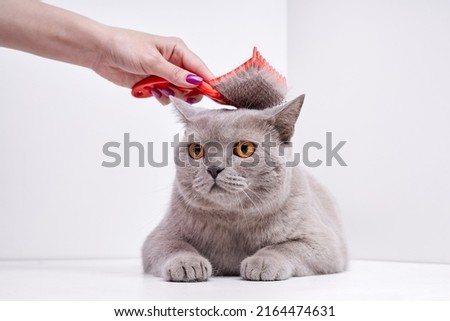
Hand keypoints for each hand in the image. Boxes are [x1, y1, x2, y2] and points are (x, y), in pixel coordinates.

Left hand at [93, 27, 214, 104]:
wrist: (101, 52)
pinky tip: (150, 91)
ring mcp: (164, 74)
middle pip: (193, 84)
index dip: (208, 82)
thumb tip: (195, 82)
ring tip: (158, 89)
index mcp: (178, 50)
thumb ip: (174, 74)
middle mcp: (174, 62)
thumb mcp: (152, 60)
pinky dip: (161, 97)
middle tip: (179, 95)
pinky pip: (166, 96)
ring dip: (172, 94)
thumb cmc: (126, 47)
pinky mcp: (154, 84)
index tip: (215, 95)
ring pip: (180, 92)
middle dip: (187, 92)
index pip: (199, 68)